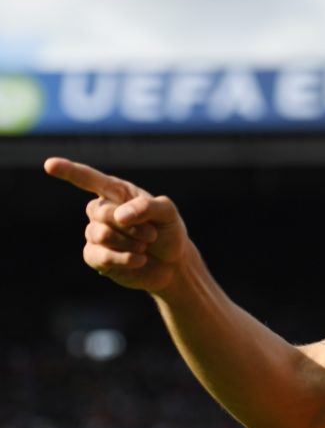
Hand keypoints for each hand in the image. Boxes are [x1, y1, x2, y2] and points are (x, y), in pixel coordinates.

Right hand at [44, 157, 189, 293]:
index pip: (89, 179)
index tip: (50, 165)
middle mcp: (101, 210)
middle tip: (151, 233)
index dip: (69, 171)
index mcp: (116, 193)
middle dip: (132, 225)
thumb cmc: (168, 231)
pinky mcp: (95, 256)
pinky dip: (126, 259)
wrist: (172, 263)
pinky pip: (101, 256)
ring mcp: (95, 234)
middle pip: (101, 212)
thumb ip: (147, 207)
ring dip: (131, 242)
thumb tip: (118, 216)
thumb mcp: (167, 213)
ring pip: (102, 234)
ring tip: (145, 245)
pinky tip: (140, 259)